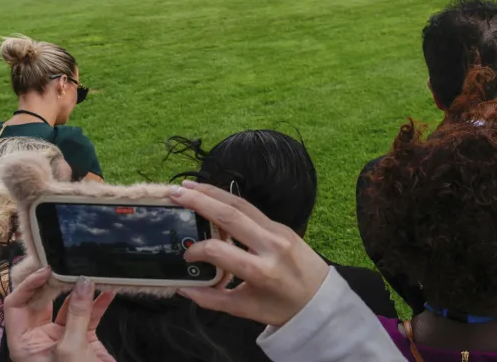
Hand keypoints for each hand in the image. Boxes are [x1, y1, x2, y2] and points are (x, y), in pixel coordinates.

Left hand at [3, 267, 115, 361]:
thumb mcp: (71, 348)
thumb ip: (78, 314)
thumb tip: (85, 281)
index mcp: (23, 343)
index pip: (15, 305)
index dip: (28, 285)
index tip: (49, 269)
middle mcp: (39, 338)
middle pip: (42, 302)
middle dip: (57, 284)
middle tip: (71, 266)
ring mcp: (62, 338)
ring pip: (69, 307)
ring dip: (83, 292)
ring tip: (95, 275)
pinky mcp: (84, 340)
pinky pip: (89, 316)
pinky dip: (99, 303)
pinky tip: (109, 292)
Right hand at [168, 181, 329, 327]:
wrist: (322, 298)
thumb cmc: (282, 308)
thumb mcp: (246, 310)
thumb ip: (212, 299)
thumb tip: (182, 288)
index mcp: (261, 271)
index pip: (220, 251)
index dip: (197, 250)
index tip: (186, 256)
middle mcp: (271, 245)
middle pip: (231, 214)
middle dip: (201, 200)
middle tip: (175, 193)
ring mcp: (279, 230)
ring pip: (242, 204)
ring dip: (213, 192)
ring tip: (188, 186)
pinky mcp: (282, 225)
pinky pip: (252, 209)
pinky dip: (229, 200)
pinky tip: (212, 196)